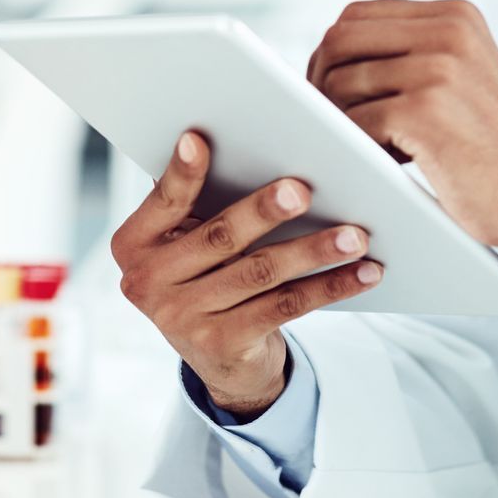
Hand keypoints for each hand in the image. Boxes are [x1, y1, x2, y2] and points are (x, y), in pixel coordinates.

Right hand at [109, 130, 382, 418]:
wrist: (219, 357)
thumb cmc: (207, 274)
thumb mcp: (187, 242)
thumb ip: (200, 204)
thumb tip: (248, 150)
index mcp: (133, 244)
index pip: (162, 201)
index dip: (182, 172)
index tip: (198, 139)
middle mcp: (148, 283)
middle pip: (219, 237)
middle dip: (263, 211)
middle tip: (301, 190)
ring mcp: (184, 319)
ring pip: (261, 272)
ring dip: (313, 250)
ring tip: (355, 234)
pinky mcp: (224, 344)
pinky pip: (287, 306)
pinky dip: (331, 286)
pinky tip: (364, 272)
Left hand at [307, 0, 497, 271]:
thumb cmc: (493, 143)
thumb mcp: (462, 73)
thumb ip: (411, 51)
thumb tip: (331, 52)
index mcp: (454, 16)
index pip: (357, 15)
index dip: (332, 53)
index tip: (330, 87)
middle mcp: (447, 32)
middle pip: (340, 40)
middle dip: (321, 80)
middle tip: (330, 118)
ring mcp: (437, 68)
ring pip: (341, 82)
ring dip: (340, 119)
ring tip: (371, 142)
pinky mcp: (425, 110)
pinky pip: (355, 121)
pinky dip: (358, 145)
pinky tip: (387, 158)